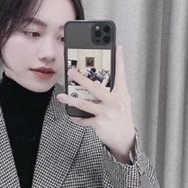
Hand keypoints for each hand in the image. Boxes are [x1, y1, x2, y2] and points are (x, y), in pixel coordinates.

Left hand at [57, 45, 134, 162]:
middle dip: (81, 78)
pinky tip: (72, 116)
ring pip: (85, 104)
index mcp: (121, 94)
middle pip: (96, 87)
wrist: (125, 140)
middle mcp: (115, 102)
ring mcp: (107, 112)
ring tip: (62, 96)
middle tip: (71, 71)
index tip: (118, 47)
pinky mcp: (100, 123)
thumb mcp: (122, 102)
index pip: (121, 74)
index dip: (120, 60)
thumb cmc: (122, 118)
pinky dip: (78, 118)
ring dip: (71, 100)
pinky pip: (85, 119)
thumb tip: (100, 79)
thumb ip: (113, 90)